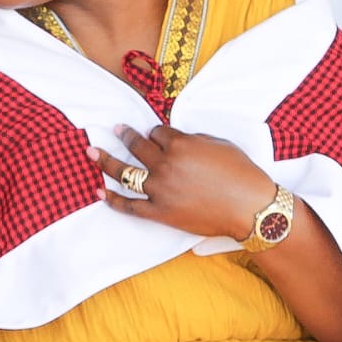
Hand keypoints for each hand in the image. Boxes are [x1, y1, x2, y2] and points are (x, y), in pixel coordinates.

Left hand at [92, 124, 274, 240]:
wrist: (250, 208)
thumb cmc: (241, 174)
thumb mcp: (219, 144)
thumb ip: (193, 140)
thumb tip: (176, 139)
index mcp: (180, 144)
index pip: (157, 132)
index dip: (156, 133)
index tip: (156, 135)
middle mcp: (165, 164)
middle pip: (137, 146)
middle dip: (125, 135)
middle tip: (116, 130)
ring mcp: (159, 189)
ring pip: (125, 173)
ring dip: (105, 161)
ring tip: (91, 153)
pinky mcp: (159, 212)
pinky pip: (129, 205)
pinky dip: (112, 199)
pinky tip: (98, 192)